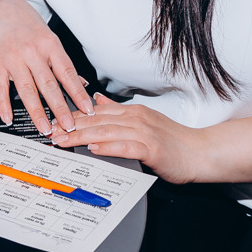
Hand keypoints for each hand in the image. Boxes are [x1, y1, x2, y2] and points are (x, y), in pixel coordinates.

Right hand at [0, 0, 93, 134]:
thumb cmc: (26, 25)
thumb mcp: (49, 38)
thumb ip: (61, 63)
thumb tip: (81, 84)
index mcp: (49, 45)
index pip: (67, 73)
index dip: (78, 93)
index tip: (87, 109)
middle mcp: (32, 52)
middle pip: (48, 84)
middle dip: (60, 108)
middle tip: (69, 126)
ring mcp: (13, 59)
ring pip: (27, 90)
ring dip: (37, 112)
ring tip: (46, 128)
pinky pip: (0, 88)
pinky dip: (4, 105)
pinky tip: (9, 118)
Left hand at [51, 94, 205, 183]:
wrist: (200, 152)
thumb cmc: (174, 141)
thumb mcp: (144, 120)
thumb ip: (119, 111)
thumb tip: (97, 100)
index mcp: (133, 112)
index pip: (96, 113)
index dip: (73, 117)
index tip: (55, 122)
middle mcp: (136, 118)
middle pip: (97, 121)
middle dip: (71, 126)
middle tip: (51, 132)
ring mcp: (144, 132)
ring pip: (106, 132)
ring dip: (82, 136)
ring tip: (63, 140)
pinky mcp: (151, 148)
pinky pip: (124, 146)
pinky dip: (107, 147)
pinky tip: (93, 149)